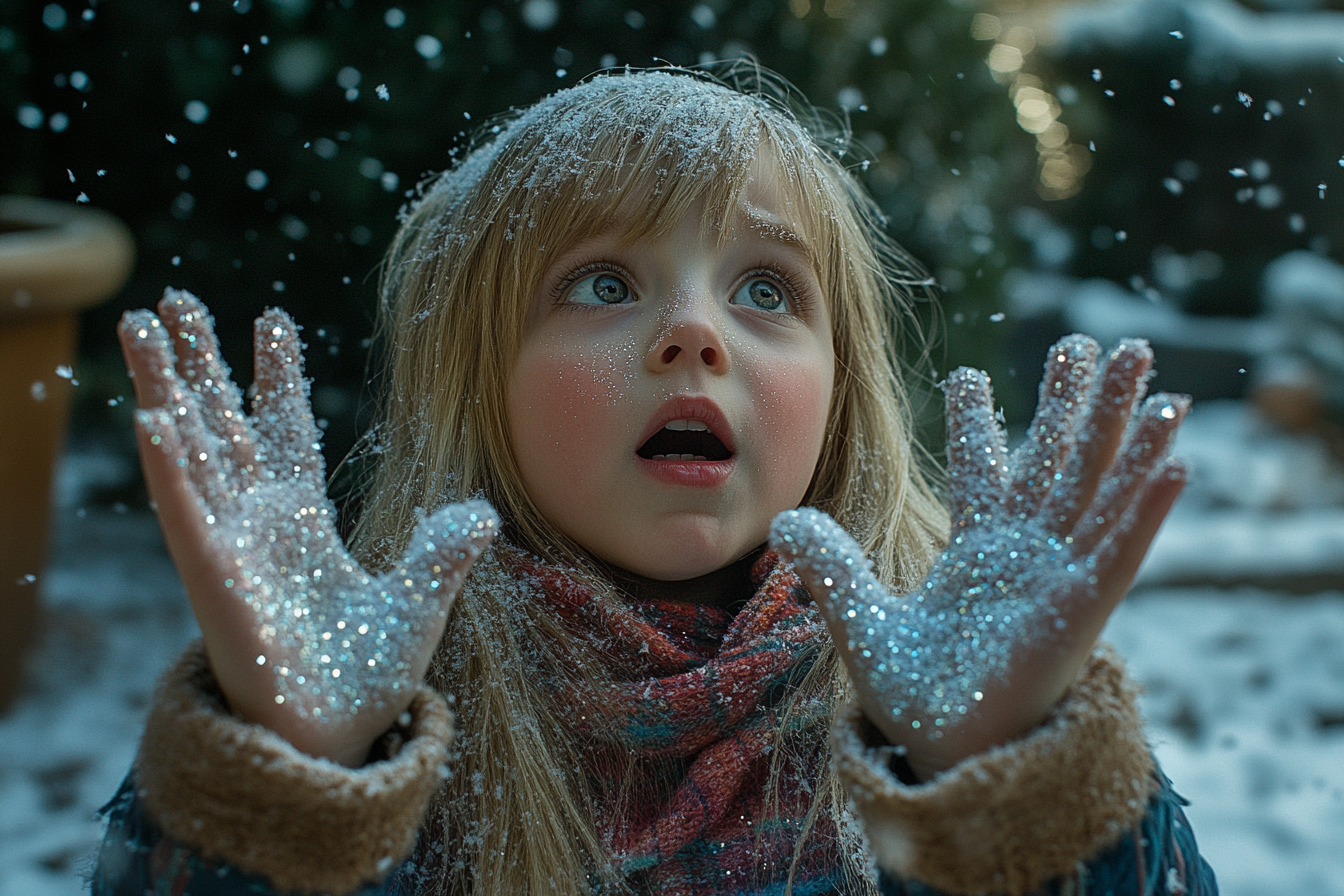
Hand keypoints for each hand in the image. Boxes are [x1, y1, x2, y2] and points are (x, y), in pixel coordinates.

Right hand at [119, 290, 495, 765]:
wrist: (339, 739)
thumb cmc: (366, 676)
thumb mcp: (419, 600)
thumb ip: (442, 552)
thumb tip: (479, 512)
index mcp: (303, 522)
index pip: (284, 430)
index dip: (275, 376)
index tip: (270, 319)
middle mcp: (259, 524)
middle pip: (223, 422)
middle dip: (201, 361)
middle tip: (175, 298)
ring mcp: (232, 547)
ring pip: (190, 451)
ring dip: (166, 388)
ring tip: (141, 324)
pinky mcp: (216, 581)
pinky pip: (187, 514)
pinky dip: (171, 465)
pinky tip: (155, 414)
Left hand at [771, 336, 1185, 778]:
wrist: (946, 753)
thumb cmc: (917, 697)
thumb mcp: (862, 619)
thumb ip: (832, 565)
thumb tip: (783, 519)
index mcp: (977, 552)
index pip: (981, 470)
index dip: (976, 423)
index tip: (968, 374)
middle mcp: (1024, 554)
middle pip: (1055, 460)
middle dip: (1073, 402)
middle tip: (1089, 343)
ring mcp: (1058, 576)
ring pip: (1098, 485)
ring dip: (1126, 426)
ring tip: (1144, 362)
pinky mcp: (1081, 609)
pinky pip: (1121, 550)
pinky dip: (1147, 506)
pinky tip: (1174, 457)